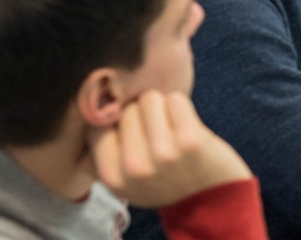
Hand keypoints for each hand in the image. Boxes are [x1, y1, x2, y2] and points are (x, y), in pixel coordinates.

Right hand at [89, 90, 250, 207]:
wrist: (211, 202)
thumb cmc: (166, 182)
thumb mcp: (127, 181)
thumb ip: (107, 154)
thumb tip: (90, 108)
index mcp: (113, 177)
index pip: (96, 125)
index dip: (115, 119)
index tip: (131, 129)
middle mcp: (134, 167)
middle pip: (127, 108)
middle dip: (143, 114)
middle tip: (158, 135)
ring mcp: (162, 153)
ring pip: (150, 98)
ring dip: (162, 108)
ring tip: (171, 130)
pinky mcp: (190, 139)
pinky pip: (176, 99)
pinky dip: (182, 108)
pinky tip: (187, 127)